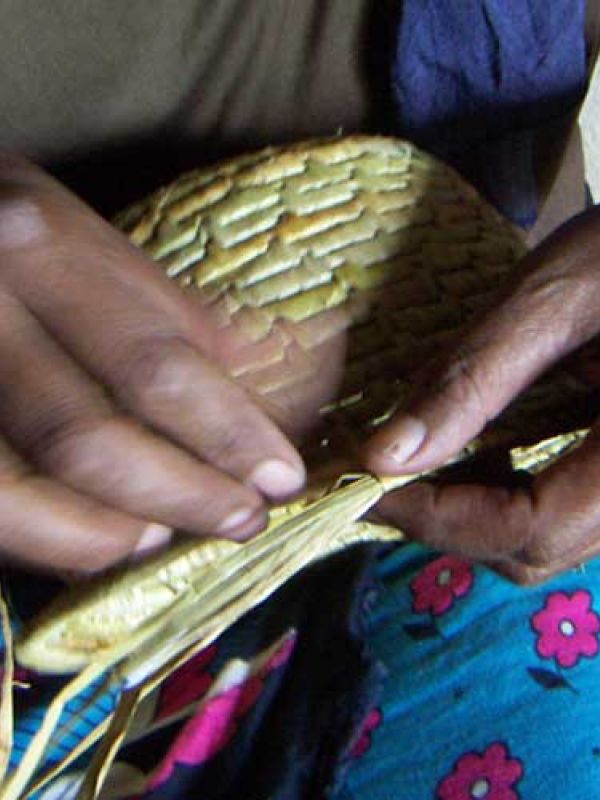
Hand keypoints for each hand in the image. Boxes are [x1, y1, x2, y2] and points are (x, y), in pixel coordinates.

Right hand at [0, 154, 309, 572]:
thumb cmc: (15, 232)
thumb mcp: (87, 235)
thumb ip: (167, 308)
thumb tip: (258, 386)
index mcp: (42, 246)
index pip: (151, 362)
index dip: (225, 433)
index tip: (281, 476)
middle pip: (86, 438)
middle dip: (180, 496)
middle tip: (242, 519)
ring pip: (16, 491)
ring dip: (106, 535)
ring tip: (165, 537)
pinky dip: (43, 539)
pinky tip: (94, 541)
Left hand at [364, 206, 599, 583]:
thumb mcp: (556, 295)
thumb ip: (472, 377)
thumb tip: (384, 455)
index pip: (534, 527)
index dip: (439, 518)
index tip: (366, 481)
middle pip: (536, 548)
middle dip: (447, 518)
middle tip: (382, 469)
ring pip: (549, 537)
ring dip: (471, 509)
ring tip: (416, 458)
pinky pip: (565, 508)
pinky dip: (505, 491)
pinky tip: (473, 448)